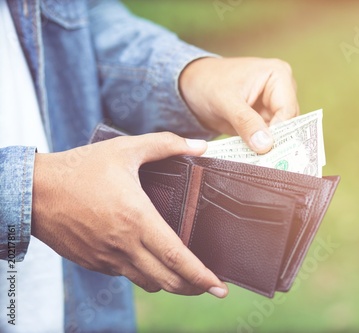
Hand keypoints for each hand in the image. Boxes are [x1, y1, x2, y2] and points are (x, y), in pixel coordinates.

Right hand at [31, 133, 227, 297]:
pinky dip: (144, 274)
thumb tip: (201, 146)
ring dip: (169, 282)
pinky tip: (148, 261)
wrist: (34, 191)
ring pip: (148, 283)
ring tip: (182, 274)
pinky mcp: (94, 263)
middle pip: (168, 280)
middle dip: (193, 287)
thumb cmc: (81, 169)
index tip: (219, 286)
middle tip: (208, 285)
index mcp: (137, 219)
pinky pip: (126, 275)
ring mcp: (107, 258)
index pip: (177, 257)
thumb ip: (167, 145)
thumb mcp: (126, 149)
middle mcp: (124, 245)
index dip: (201, 275)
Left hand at [179, 57, 299, 153]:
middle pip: (288, 123)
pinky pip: (268, 138)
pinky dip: (261, 148)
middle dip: (276, 142)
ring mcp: (274, 105)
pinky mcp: (264, 119)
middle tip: (268, 162)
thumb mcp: (225, 101)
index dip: (281, 132)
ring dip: (269, 148)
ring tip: (261, 162)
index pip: (288, 110)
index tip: (270, 152)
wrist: (193, 86)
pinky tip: (255, 159)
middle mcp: (282, 89)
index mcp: (278, 75)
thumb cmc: (208, 83)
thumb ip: (245, 122)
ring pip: (280, 133)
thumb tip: (265, 145)